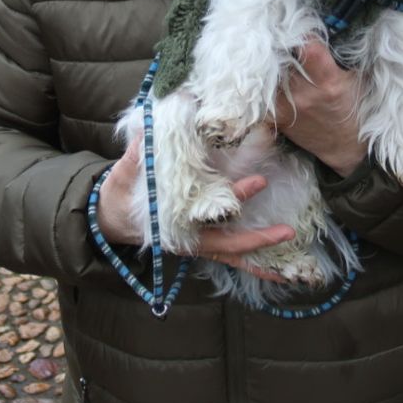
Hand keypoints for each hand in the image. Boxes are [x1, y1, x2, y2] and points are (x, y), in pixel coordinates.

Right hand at [95, 136, 295, 280]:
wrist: (109, 218)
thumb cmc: (118, 195)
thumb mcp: (123, 175)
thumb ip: (136, 156)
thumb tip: (148, 130)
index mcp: (173, 224)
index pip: (210, 214)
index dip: (236, 198)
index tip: (258, 182)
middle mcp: (189, 240)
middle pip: (229, 246)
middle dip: (258, 240)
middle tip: (287, 232)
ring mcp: (198, 244)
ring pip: (233, 258)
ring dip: (261, 263)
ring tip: (293, 272)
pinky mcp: (203, 243)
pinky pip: (231, 257)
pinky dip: (252, 263)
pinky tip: (277, 270)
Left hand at [275, 40, 366, 176]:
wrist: (344, 147)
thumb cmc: (355, 108)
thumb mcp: (358, 79)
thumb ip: (344, 55)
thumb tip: (329, 27)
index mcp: (328, 82)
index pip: (307, 47)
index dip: (302, 32)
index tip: (301, 26)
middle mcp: (304, 94)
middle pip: (283, 57)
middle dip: (282, 42)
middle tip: (280, 32)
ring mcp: (286, 107)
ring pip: (268, 73)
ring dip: (270, 61)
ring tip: (271, 50)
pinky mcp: (276, 117)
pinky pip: (262, 93)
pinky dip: (263, 81)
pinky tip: (265, 72)